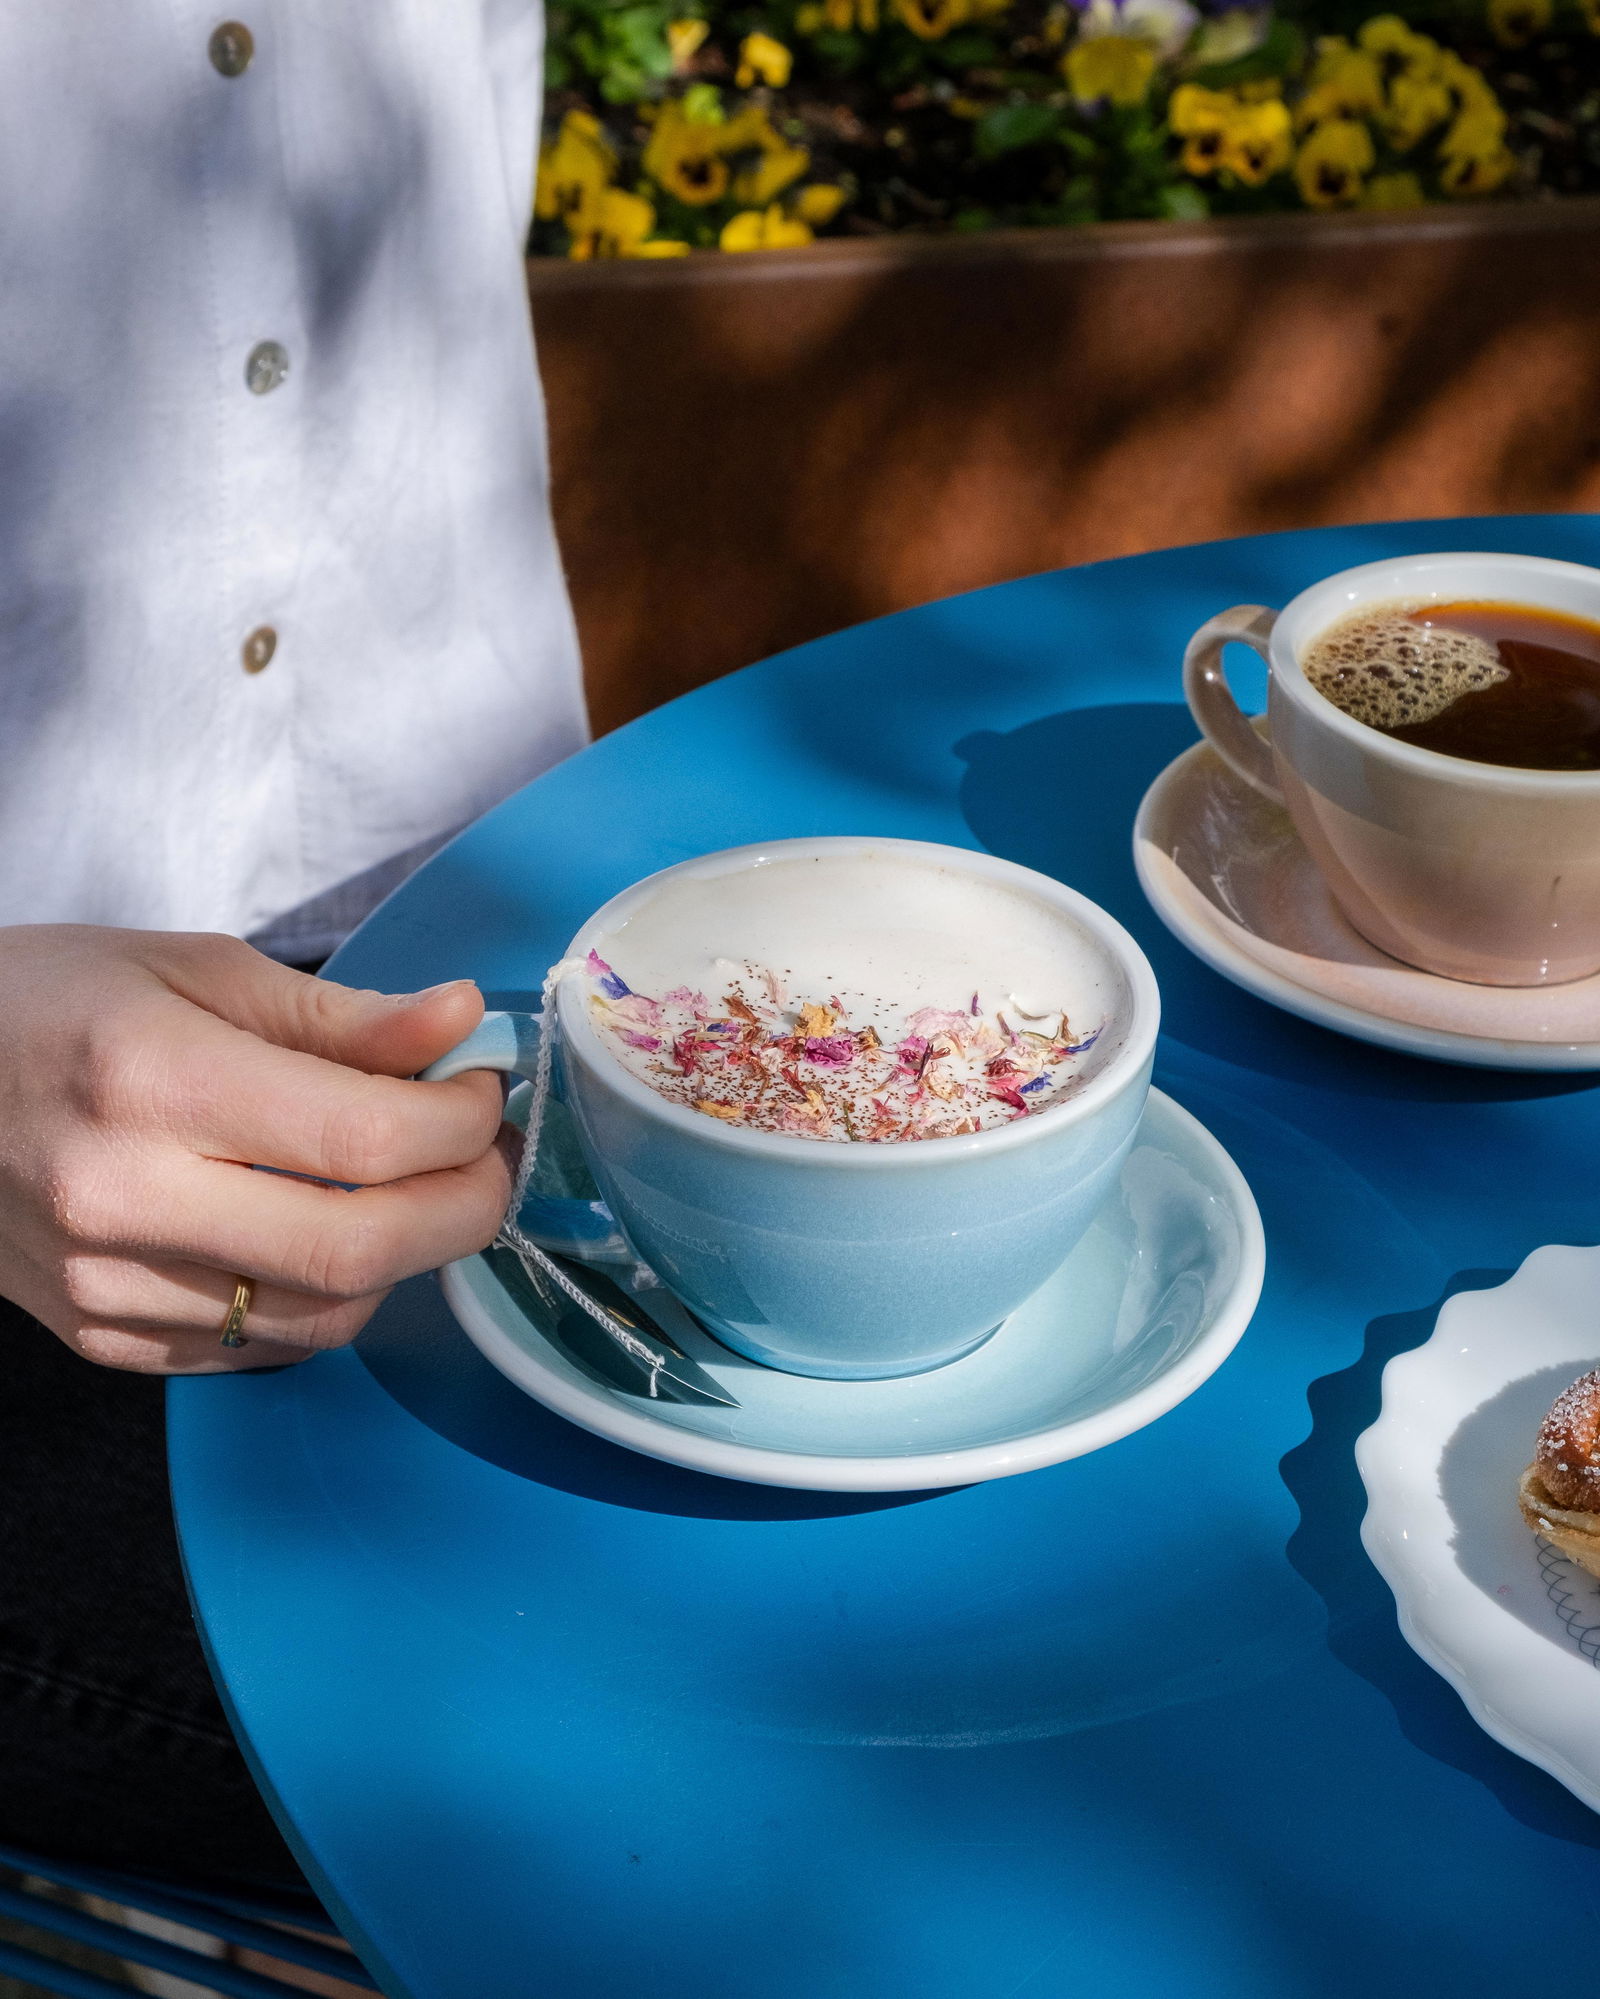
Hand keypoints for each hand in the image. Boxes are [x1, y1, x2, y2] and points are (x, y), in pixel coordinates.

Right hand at [0, 926, 511, 1372]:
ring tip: (413, 1186)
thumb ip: (339, 1017)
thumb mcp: (193, 970)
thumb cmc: (47, 1005)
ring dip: (403, 1257)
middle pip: (360, 1250)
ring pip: (325, 1316)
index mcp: (152, 1082)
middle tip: (486, 1156)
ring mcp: (106, 1285)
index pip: (365, 1140)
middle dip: (465, 1208)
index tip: (482, 1090)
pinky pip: (262, 1348)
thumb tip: (458, 1026)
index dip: (461, 1123)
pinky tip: (321, 1228)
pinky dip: (325, 1297)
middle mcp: (124, 1198)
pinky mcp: (102, 1337)